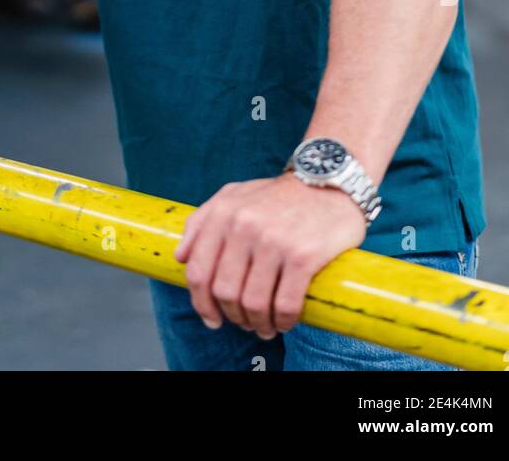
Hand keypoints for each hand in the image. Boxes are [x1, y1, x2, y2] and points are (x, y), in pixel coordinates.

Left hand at [174, 172, 366, 335]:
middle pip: (224, 292)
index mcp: (223, 213)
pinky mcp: (303, 255)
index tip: (212, 319)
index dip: (201, 303)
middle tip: (244, 322)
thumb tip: (180, 257)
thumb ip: (202, 221)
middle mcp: (244, 226)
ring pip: (253, 303)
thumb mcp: (234, 196)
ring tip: (265, 326)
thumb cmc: (278, 196)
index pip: (198, 271)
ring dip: (258, 324)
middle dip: (233, 316)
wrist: (328, 181)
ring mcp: (273, 241)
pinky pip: (285, 304)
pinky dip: (283, 321)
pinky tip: (285, 321)